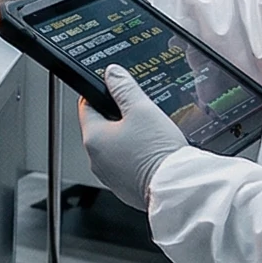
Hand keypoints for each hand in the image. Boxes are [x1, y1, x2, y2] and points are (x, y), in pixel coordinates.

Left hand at [77, 65, 188, 209]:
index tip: (112, 89)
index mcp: (93, 138)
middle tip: (139, 112)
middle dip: (118, 117)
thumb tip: (112, 73)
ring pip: (115, 148)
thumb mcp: (142, 109)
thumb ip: (124, 88)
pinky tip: (152, 153)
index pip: (85, 106)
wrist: (176, 188)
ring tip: (150, 134)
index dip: (99, 93)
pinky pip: (126, 165)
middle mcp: (95, 160)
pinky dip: (136, 157)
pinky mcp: (125, 188)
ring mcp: (110, 176)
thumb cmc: (157, 152)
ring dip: (128, 138)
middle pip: (101, 128)